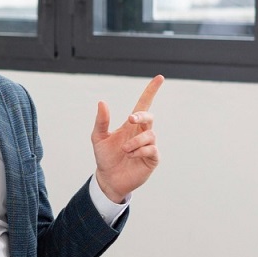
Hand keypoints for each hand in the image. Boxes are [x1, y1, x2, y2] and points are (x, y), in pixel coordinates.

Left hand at [91, 75, 163, 203]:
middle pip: (149, 116)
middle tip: (129, 120)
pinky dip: (139, 151)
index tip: (159, 78)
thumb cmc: (105, 157)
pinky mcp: (153, 158)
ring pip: (150, 135)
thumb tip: (102, 102)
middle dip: (142, 116)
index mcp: (131, 125)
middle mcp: (142, 132)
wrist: (108, 179)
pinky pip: (151, 149)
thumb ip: (101, 121)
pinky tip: (131, 156)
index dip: (151, 91)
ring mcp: (149, 145)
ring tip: (124, 150)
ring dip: (135, 141)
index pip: (144, 104)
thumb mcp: (98, 138)